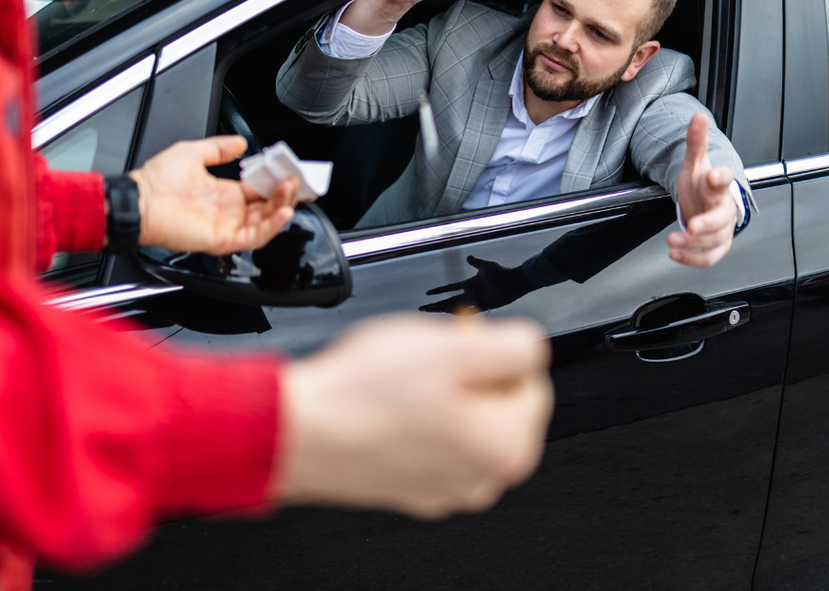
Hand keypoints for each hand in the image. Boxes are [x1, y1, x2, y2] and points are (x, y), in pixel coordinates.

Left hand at [130, 136, 298, 254]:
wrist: (139, 201)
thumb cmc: (156, 181)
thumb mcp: (193, 153)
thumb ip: (219, 148)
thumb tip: (240, 142)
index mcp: (224, 193)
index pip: (260, 190)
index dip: (277, 181)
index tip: (291, 170)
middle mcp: (229, 211)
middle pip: (268, 205)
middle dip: (287, 193)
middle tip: (299, 180)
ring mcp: (227, 226)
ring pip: (266, 221)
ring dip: (282, 206)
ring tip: (292, 190)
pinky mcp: (223, 239)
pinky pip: (255, 236)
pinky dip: (272, 226)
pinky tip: (283, 211)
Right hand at [277, 313, 552, 518]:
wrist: (297, 431)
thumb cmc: (364, 395)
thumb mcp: (454, 345)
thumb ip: (515, 344)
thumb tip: (531, 349)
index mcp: (506, 448)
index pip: (530, 380)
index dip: (491, 349)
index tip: (458, 341)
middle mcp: (482, 479)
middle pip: (497, 403)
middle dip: (467, 374)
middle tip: (425, 360)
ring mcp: (445, 488)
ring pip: (462, 420)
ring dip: (440, 395)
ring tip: (399, 382)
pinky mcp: (410, 487)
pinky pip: (430, 440)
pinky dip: (414, 419)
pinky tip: (385, 405)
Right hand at [421, 256, 538, 313]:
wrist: (513, 281)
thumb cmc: (501, 272)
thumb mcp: (485, 265)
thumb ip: (476, 262)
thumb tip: (468, 257)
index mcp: (469, 283)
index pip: (450, 288)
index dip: (439, 290)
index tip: (427, 293)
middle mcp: (470, 293)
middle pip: (448, 300)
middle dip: (435, 304)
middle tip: (422, 308)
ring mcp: (475, 300)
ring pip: (454, 306)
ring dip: (441, 309)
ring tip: (429, 311)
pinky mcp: (483, 306)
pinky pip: (467, 311)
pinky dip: (457, 313)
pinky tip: (447, 314)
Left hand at [669, 113, 737, 267]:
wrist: (710, 203)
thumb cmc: (704, 184)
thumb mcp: (696, 162)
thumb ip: (696, 141)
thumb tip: (698, 116)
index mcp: (720, 185)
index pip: (725, 179)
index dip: (721, 177)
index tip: (714, 175)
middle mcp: (724, 208)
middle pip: (723, 218)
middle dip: (708, 223)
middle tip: (693, 225)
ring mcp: (721, 229)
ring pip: (715, 241)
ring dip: (694, 244)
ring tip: (673, 241)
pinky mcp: (715, 245)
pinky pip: (709, 257)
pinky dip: (693, 259)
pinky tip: (675, 255)